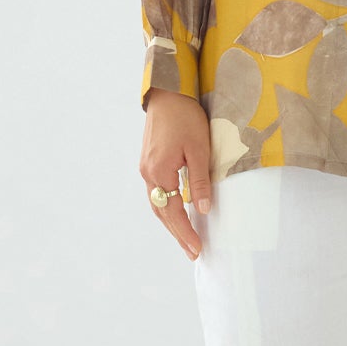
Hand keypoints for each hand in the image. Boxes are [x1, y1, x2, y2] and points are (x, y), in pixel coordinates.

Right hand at [140, 90, 212, 260]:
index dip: (185, 232)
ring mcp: (146, 167)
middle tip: (192, 252)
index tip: (196, 250)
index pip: (172, 212)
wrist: (168, 93)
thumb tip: (201, 209)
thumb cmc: (185, 117)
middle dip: (177, 234)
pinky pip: (156, 192)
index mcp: (159, 171)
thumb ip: (199, 180)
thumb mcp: (199, 149)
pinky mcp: (149, 161)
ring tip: (186, 239)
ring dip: (171, 223)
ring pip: (157, 203)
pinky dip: (166, 207)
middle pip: (161, 212)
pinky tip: (177, 212)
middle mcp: (148, 173)